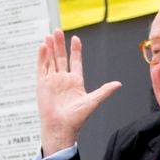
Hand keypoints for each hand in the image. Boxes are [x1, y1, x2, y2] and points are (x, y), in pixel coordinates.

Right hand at [37, 29, 120, 155]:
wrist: (61, 128)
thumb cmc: (76, 118)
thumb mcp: (93, 101)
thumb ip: (104, 91)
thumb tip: (118, 84)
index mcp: (76, 82)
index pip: (75, 61)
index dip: (75, 50)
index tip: (75, 39)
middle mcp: (63, 80)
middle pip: (61, 57)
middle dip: (60, 44)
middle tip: (58, 31)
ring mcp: (52, 81)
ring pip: (50, 60)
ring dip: (50, 48)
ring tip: (49, 35)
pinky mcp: (42, 84)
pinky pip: (41, 68)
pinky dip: (42, 57)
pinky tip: (42, 47)